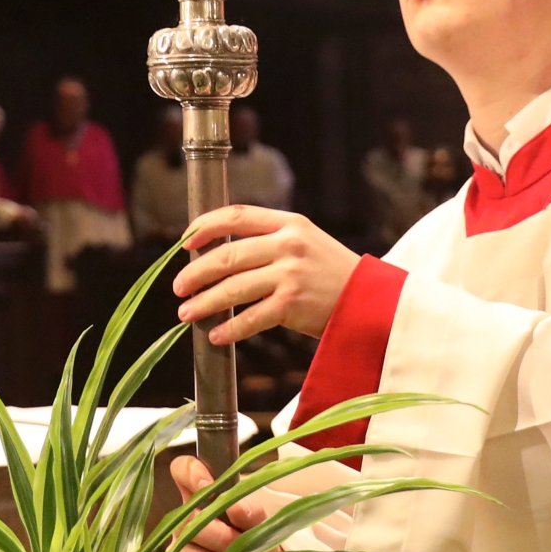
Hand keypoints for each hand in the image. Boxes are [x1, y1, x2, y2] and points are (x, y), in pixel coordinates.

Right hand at [166, 455, 268, 551]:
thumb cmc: (254, 543)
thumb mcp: (260, 525)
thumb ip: (251, 512)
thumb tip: (235, 507)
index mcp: (201, 498)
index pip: (182, 471)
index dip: (190, 472)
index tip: (208, 483)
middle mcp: (183, 522)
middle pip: (186, 518)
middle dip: (217, 533)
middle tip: (238, 542)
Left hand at [174, 205, 359, 344]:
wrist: (372, 302)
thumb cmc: (333, 274)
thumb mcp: (307, 242)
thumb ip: (270, 241)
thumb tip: (218, 253)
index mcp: (289, 223)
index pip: (237, 215)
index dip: (205, 227)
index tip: (185, 242)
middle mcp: (288, 244)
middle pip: (228, 254)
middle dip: (196, 272)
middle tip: (179, 287)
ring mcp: (291, 275)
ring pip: (233, 287)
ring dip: (204, 303)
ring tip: (186, 314)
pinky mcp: (293, 305)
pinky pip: (251, 318)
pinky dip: (230, 328)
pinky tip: (216, 336)